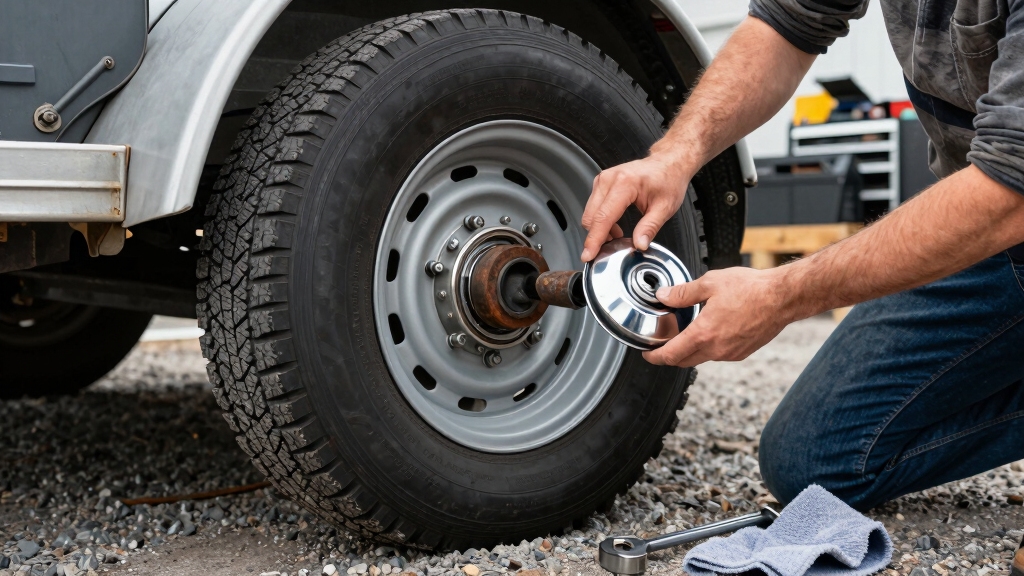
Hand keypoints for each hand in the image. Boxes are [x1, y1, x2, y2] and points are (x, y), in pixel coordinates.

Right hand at [580, 153, 691, 261]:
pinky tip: (615, 224)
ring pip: (590, 213)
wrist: (667, 163)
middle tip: (615, 246)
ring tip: (619, 233)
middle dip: (598, 237)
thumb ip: (650, 228)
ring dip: (600, 229)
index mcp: (625, 184)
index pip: (603, 217)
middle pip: (591, 217)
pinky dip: (601, 220)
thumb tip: (639, 244)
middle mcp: (609, 179)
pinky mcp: (601, 182)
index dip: (594, 239)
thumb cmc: (668, 180)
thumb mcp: (665, 207)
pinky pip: (593, 207)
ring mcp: (603, 179)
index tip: (588, 255)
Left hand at [642, 267, 798, 366]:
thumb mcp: (710, 283)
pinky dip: (708, 348)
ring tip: (687, 334)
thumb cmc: (751, 288)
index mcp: (703, 334)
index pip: (670, 355)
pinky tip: (711, 332)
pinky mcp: (742, 353)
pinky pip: (718, 355)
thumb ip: (683, 293)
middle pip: (683, 362)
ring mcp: (730, 353)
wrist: (783, 297)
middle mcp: (716, 349)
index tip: (647, 354)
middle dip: (669, 357)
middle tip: (661, 347)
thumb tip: (663, 296)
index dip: (654, 357)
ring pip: (701, 359)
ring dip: (690, 351)